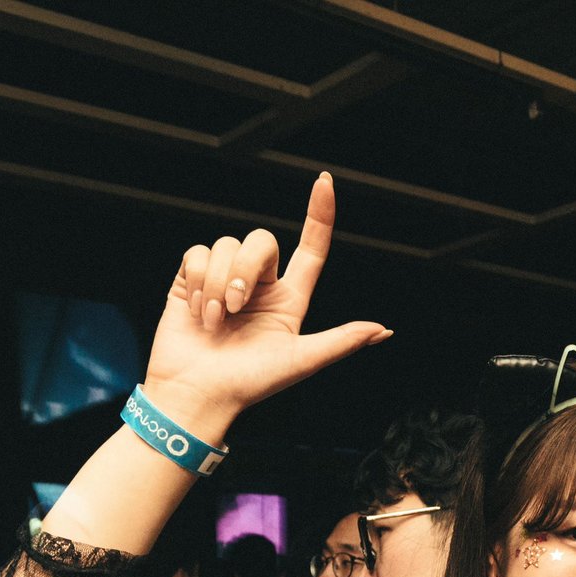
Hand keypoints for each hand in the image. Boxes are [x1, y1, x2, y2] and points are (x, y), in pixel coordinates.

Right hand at [140, 173, 390, 439]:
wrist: (198, 395)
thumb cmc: (249, 385)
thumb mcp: (300, 362)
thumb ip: (340, 341)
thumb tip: (383, 330)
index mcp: (289, 299)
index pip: (311, 248)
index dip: (319, 215)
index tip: (325, 182)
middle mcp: (259, 285)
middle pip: (261, 241)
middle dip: (246, 269)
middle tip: (236, 308)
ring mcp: (225, 280)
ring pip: (226, 246)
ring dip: (217, 285)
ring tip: (214, 320)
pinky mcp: (191, 280)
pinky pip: (197, 253)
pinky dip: (196, 281)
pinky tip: (197, 310)